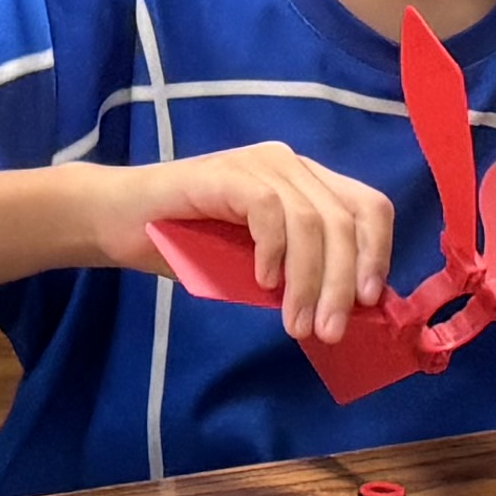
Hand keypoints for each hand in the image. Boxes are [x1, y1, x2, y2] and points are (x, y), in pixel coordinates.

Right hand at [126, 142, 403, 343]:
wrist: (119, 221)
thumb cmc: (188, 246)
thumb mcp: (258, 268)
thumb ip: (299, 276)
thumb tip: (349, 311)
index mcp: (307, 184)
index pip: (368, 207)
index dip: (376, 253)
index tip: (368, 302)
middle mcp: (290, 165)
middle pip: (345, 218)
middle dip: (342, 282)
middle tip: (329, 332)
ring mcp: (259, 163)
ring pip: (311, 220)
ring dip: (310, 281)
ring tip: (296, 324)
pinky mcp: (226, 172)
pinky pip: (267, 209)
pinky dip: (273, 251)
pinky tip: (262, 283)